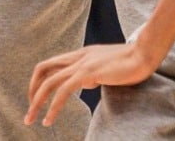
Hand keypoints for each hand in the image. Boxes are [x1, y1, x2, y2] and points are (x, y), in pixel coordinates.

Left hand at [26, 41, 159, 127]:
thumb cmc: (131, 62)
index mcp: (81, 54)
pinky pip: (63, 91)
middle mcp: (78, 57)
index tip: (37, 100)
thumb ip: (93, 73)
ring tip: (32, 121)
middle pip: (43, 70)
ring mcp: (82, 64)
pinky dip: (52, 107)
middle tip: (29, 113)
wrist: (145, 53)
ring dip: (36, 103)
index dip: (38, 82)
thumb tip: (86, 82)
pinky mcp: (88, 73)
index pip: (50, 64)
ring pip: (49, 82)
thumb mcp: (106, 67)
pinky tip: (49, 120)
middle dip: (32, 91)